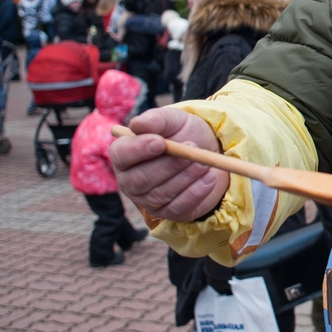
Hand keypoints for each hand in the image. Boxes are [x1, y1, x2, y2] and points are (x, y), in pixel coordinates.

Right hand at [110, 107, 229, 222]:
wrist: (210, 151)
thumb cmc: (184, 134)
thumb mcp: (174, 120)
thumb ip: (156, 119)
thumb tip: (137, 124)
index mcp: (125, 154)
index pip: (121, 155)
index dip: (138, 149)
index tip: (160, 142)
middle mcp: (131, 181)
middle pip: (140, 179)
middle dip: (169, 165)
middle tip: (193, 147)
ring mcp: (148, 200)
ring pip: (161, 193)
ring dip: (186, 176)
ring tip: (205, 162)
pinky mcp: (170, 213)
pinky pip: (179, 207)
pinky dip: (196, 192)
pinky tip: (209, 178)